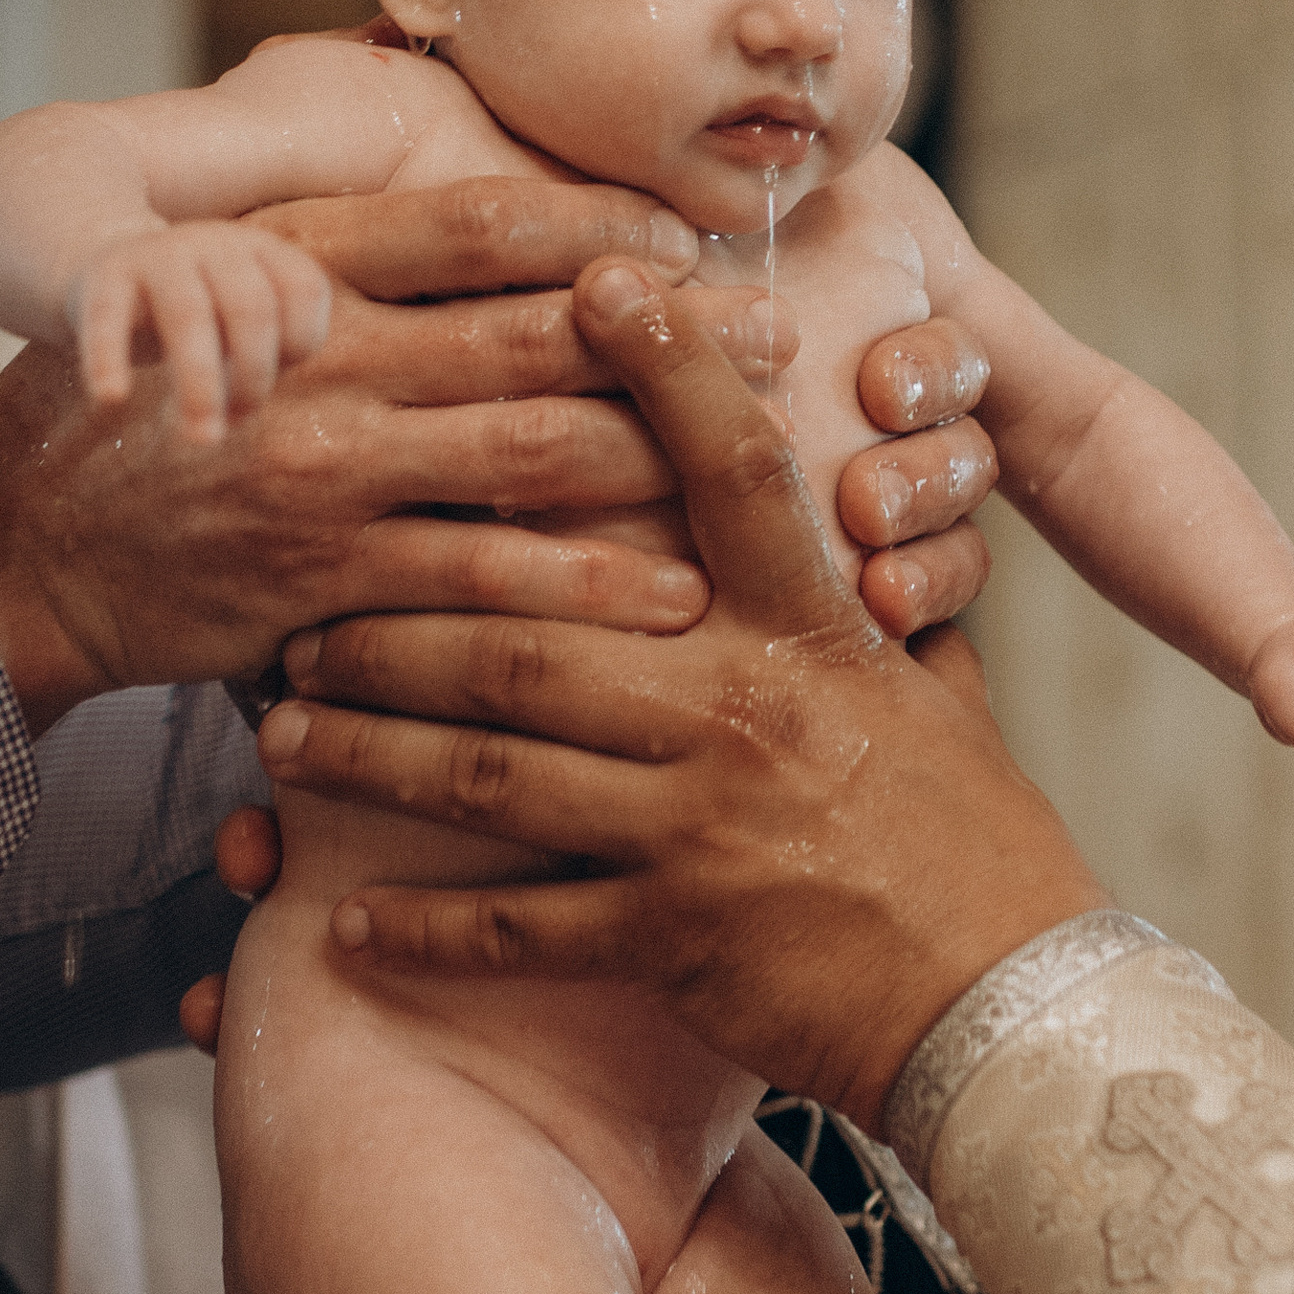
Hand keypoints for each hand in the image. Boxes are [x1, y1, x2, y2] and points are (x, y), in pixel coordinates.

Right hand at [0, 175, 756, 733]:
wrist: (17, 543)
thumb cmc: (133, 411)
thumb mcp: (208, 289)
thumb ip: (329, 259)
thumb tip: (450, 211)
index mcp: (299, 267)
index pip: (476, 225)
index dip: (596, 224)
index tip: (686, 234)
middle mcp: (324, 355)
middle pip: (539, 330)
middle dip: (678, 334)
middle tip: (783, 332)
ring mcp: (328, 469)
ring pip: (534, 449)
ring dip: (665, 449)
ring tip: (769, 447)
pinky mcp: (328, 578)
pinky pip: (485, 580)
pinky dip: (588, 586)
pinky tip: (678, 592)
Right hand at [71, 220, 334, 437]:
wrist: (111, 271)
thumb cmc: (197, 315)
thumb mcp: (236, 331)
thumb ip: (247, 372)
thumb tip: (221, 424)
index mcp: (262, 248)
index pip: (303, 289)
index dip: (296, 344)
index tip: (273, 377)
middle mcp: (216, 242)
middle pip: (251, 309)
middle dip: (252, 378)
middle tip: (231, 428)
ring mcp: (160, 253)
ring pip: (189, 315)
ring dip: (199, 384)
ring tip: (197, 439)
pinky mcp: (107, 273)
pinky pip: (109, 317)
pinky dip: (108, 358)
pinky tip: (111, 398)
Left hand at [252, 260, 1105, 1126]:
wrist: (1012, 1008)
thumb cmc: (982, 850)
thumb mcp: (947, 705)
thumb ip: (893, 619)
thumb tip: (880, 547)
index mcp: (815, 634)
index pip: (735, 471)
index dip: (665, 371)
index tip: (590, 285)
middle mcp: (742, 710)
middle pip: (528, 633)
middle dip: (395, 619)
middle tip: (302, 608)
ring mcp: (700, 825)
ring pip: (489, 769)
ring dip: (368, 749)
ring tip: (281, 732)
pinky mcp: (673, 936)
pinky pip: (516, 928)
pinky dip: (422, 925)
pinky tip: (345, 918)